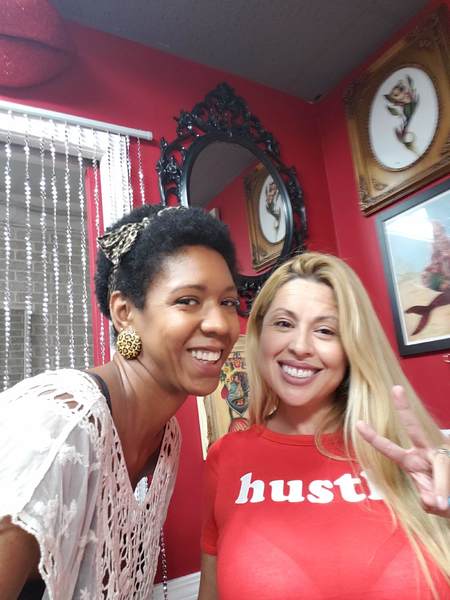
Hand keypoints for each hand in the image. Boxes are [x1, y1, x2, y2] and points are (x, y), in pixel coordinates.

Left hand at [356, 385, 448, 517]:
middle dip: (404, 409)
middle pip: (414, 427)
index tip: (358, 423)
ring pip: (442, 465)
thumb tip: (432, 501)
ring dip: (442, 488)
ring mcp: (442, 453)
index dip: (373, 438)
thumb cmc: (445, 499)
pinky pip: (448, 484)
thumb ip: (428, 500)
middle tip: (396, 388)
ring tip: (443, 505)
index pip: (389, 448)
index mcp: (412, 461)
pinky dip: (449, 498)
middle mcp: (426, 451)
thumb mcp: (431, 503)